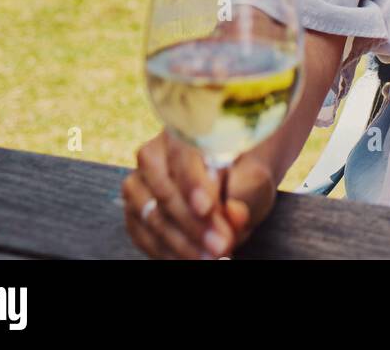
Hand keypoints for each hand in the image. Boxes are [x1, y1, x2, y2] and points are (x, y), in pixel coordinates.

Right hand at [122, 129, 276, 258]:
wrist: (231, 182)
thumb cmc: (244, 175)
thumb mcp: (255, 179)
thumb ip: (245, 193)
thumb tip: (233, 213)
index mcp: (184, 131)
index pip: (182, 155)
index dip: (193, 183)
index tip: (207, 208)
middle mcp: (153, 154)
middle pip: (164, 190)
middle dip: (193, 224)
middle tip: (221, 246)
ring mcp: (138, 184)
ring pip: (151, 216)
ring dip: (181, 243)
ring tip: (211, 257)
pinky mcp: (134, 212)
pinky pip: (143, 235)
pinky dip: (167, 251)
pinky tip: (191, 259)